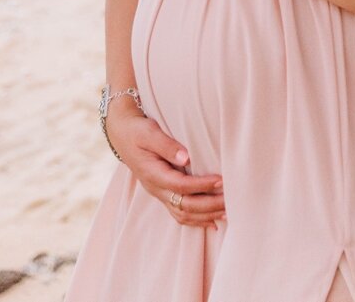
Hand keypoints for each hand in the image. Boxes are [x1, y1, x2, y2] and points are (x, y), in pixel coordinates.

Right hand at [107, 103, 223, 226]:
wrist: (123, 136)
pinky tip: (213, 222)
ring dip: (205, 216)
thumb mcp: (149, 133)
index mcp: (152, 174)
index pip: (180, 185)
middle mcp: (156, 188)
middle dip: (208, 205)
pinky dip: (196, 220)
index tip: (221, 180)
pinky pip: (179, 213)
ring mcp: (159, 193)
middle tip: (231, 200)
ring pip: (182, 213)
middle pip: (184, 205)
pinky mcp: (163, 193)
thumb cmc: (138, 131)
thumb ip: (167, 145)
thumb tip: (186, 158)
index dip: (201, 185)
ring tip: (228, 213)